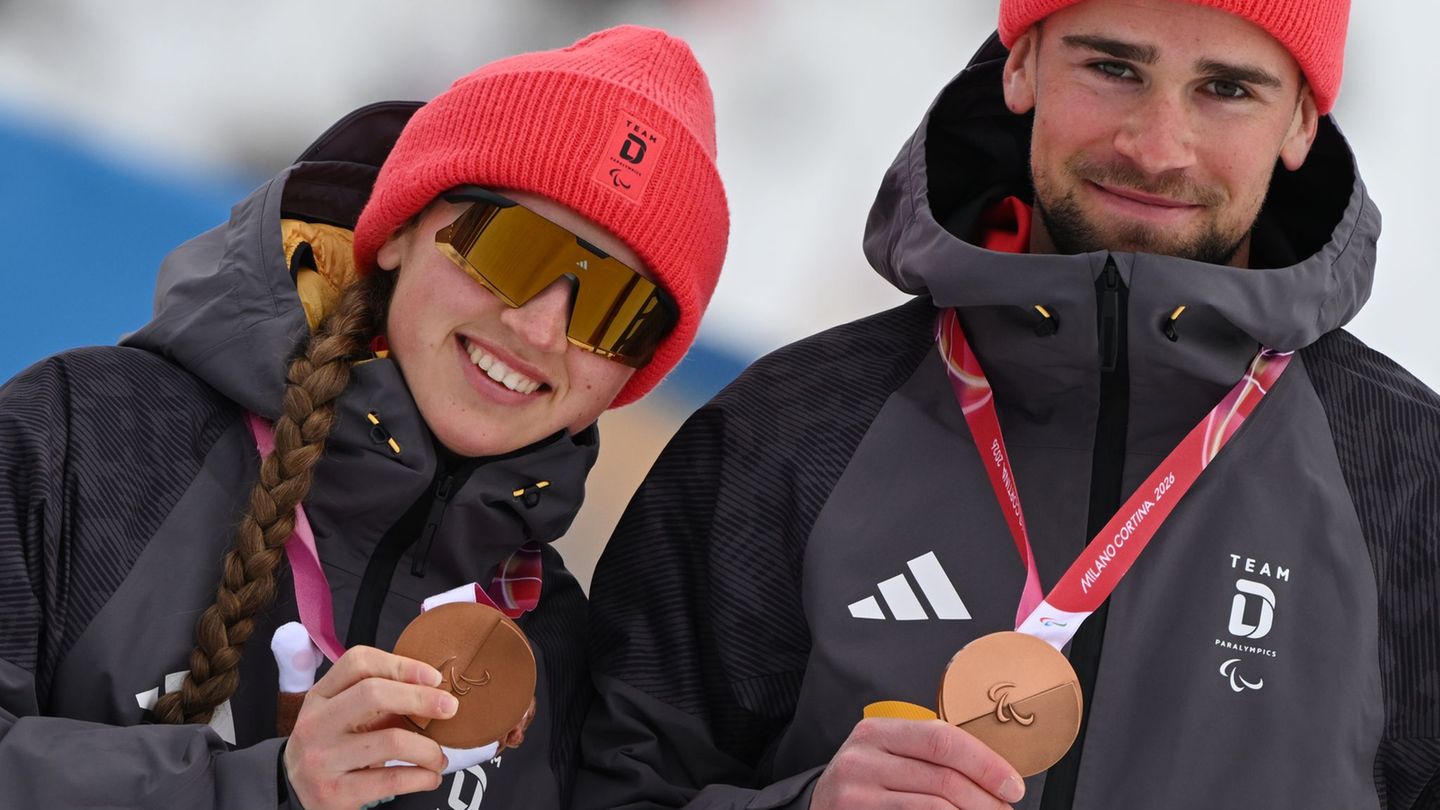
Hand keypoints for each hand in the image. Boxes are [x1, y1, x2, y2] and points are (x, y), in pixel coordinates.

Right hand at [283, 646, 456, 809]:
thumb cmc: (331, 746)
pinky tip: (430, 777)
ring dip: (429, 749)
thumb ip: (377, 700)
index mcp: (320, 696)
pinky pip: (392, 779)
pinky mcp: (335, 794)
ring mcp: (323, 760)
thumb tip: (433, 692)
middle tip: (450, 708)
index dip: (402, 664)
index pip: (358, 663)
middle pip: (374, 694)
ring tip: (439, 757)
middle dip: (421, 698)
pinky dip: (422, 778)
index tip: (434, 677)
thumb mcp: (341, 716)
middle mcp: (316, 724)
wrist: (294, 793)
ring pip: (391, 740)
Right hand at [811, 718, 1025, 808]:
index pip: (941, 739)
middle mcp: (863, 759)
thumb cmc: (865, 779)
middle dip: (985, 798)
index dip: (984, 763)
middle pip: (942, 778)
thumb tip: (991, 769)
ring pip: (934, 808)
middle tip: (1005, 808)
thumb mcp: (886, 753)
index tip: (1011, 783)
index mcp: (877, 731)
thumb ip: (926, 752)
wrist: (819, 806)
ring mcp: (857, 794)